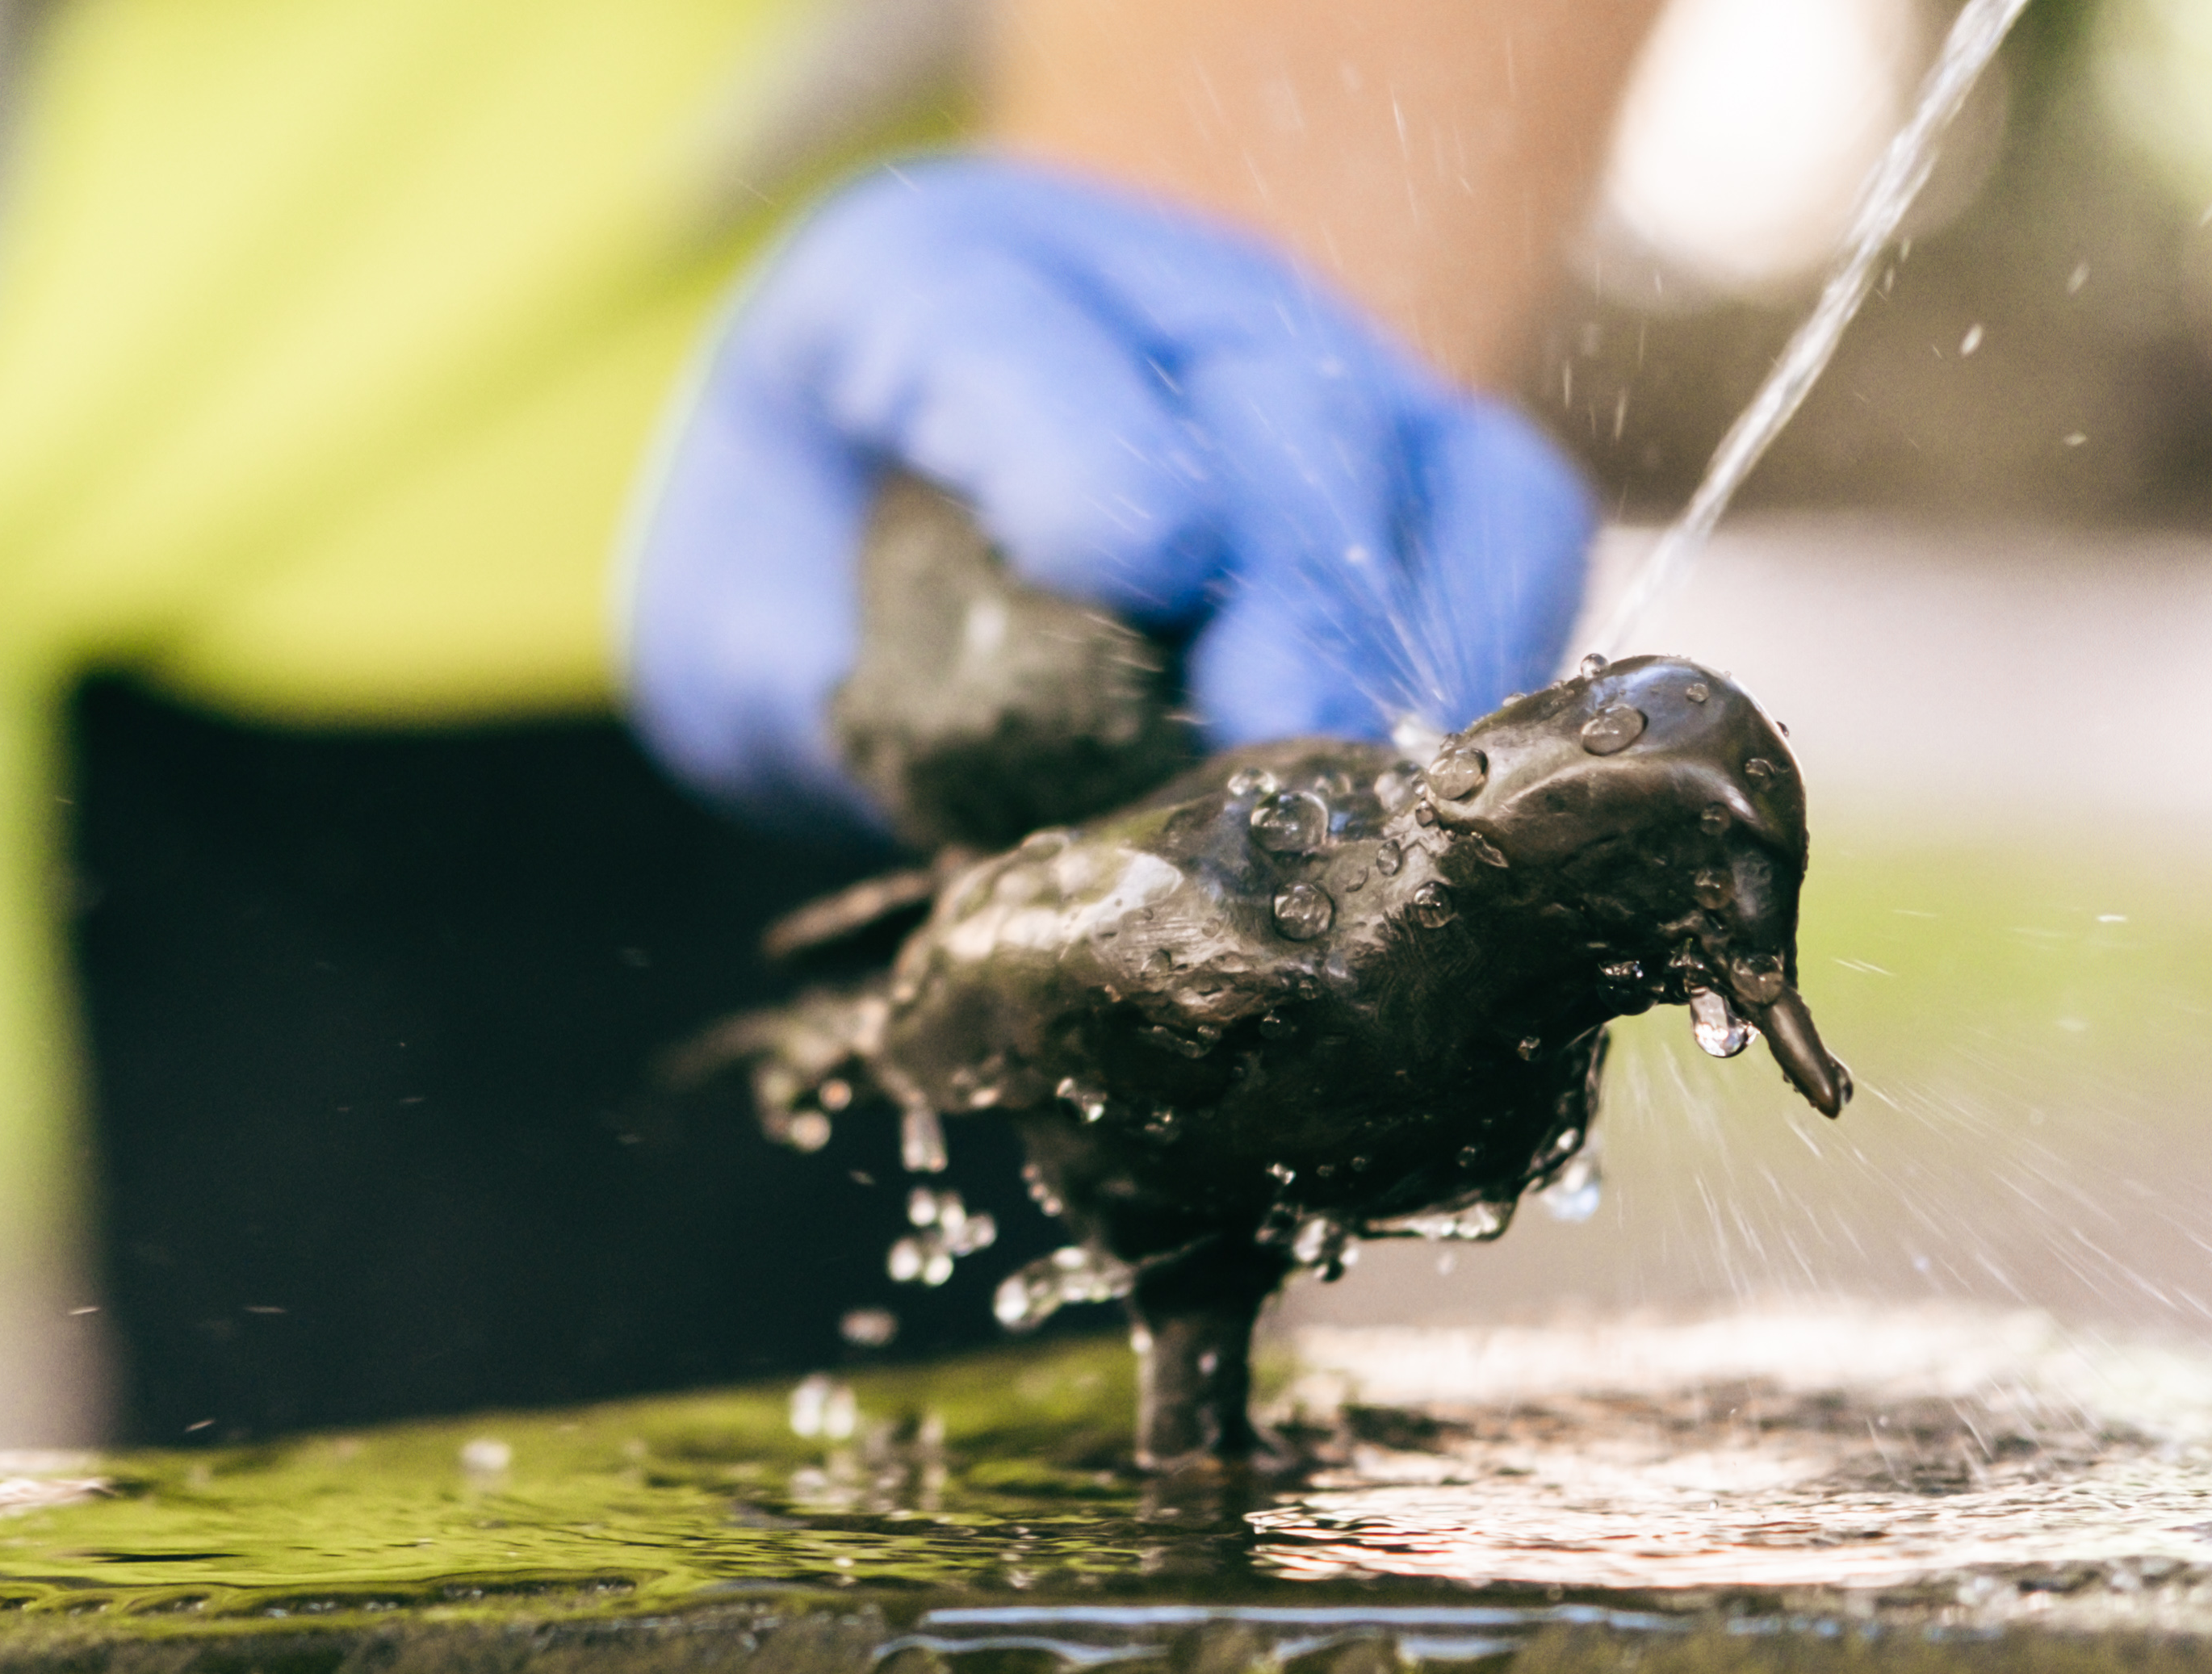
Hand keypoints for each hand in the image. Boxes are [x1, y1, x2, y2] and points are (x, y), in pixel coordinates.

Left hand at [624, 157, 1595, 835]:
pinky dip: (1490, 645)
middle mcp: (1131, 288)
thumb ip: (841, 706)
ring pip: (1419, 449)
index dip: (1083, 448)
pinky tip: (1429, 781)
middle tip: (1286, 735)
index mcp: (913, 291)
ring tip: (1366, 794)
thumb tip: (1013, 804)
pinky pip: (1507, 518)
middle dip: (1290, 572)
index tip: (1144, 567)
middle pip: (1263, 387)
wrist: (861, 574)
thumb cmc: (794, 609)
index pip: (1000, 336)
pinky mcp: (1402, 454)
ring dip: (1404, 635)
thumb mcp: (747, 657)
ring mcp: (1292, 358)